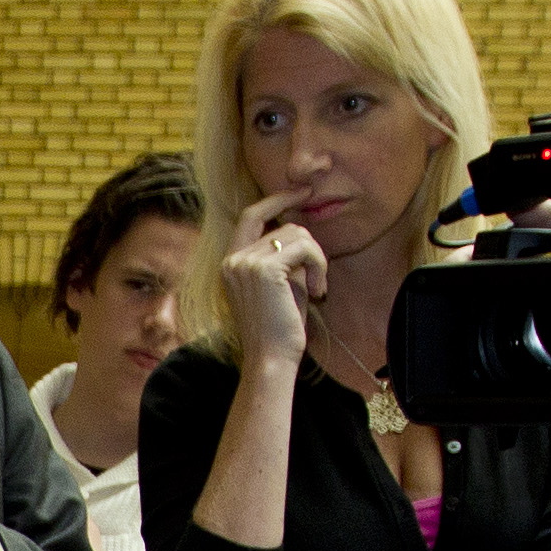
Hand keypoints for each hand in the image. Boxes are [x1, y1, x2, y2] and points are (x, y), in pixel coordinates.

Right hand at [219, 190, 330, 367]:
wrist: (271, 359)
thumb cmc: (279, 329)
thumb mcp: (278, 285)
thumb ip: (281, 255)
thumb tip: (301, 225)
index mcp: (230, 262)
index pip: (252, 214)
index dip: (277, 200)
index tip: (302, 192)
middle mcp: (233, 259)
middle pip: (284, 225)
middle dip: (310, 246)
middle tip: (319, 276)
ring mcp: (245, 262)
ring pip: (298, 234)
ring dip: (317, 260)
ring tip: (316, 290)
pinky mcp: (265, 269)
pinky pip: (306, 248)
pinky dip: (319, 266)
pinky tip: (317, 292)